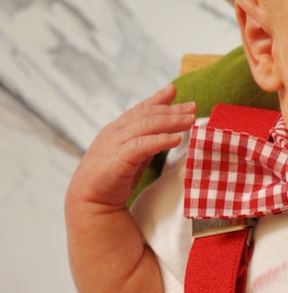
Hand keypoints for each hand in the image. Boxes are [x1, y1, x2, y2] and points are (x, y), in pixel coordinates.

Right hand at [69, 84, 196, 211]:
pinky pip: (142, 145)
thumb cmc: (111, 180)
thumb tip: (167, 134)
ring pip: (146, 125)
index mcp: (117, 129)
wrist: (89, 202)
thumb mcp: (132, 157)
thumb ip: (146, 143)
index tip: (174, 91)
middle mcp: (115, 132)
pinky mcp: (118, 158)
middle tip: (193, 107)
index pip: (140, 109)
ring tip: (190, 121)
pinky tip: (175, 139)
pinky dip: (160, 140)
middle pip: (147, 114)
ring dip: (171, 121)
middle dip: (172, 110)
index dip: (158, 99)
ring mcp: (115, 143)